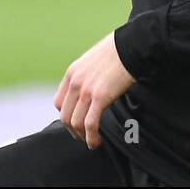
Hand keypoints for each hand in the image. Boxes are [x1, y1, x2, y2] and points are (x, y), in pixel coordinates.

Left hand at [54, 31, 135, 149]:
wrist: (130, 46)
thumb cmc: (117, 53)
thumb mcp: (92, 61)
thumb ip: (86, 76)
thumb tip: (89, 90)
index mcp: (72, 73)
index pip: (58, 102)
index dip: (66, 117)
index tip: (76, 123)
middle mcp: (75, 82)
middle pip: (65, 116)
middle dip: (73, 130)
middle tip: (83, 137)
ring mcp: (86, 90)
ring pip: (76, 123)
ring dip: (82, 136)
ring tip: (91, 141)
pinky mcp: (100, 97)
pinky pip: (90, 124)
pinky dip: (91, 137)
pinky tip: (96, 141)